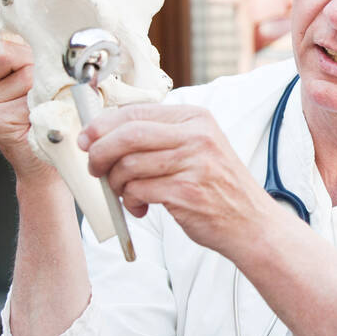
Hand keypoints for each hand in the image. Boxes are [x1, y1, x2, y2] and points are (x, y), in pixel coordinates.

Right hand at [0, 0, 57, 182]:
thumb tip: (70, 15)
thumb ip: (46, 48)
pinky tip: (45, 116)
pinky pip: (25, 97)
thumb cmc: (56, 112)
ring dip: (44, 82)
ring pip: (21, 70)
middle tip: (50, 77)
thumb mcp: (50, 73)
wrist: (51, 161)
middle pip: (5, 47)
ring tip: (49, 100)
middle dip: (35, 58)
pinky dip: (44, 104)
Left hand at [79, 103, 283, 251]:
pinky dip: (130, 201)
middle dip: (100, 152)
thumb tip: (102, 134)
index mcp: (196, 118)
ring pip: (128, 165)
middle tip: (95, 168)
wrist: (250, 223)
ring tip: (127, 194)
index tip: (86, 139)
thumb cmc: (216, 187)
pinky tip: (141, 207)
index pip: (136, 112)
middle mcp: (197, 136)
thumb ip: (159, 137)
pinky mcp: (186, 192)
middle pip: (128, 134)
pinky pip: (137, 190)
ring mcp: (193, 163)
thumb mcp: (197, 148)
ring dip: (116, 183)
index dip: (102, 125)